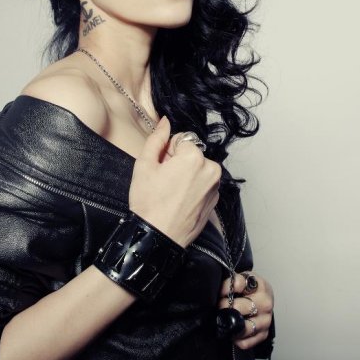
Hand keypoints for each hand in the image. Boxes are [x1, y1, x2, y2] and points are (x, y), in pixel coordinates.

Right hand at [128, 116, 220, 247]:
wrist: (158, 237)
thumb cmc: (149, 203)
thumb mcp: (144, 165)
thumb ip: (157, 138)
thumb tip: (165, 122)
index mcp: (195, 157)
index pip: (181, 140)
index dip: (167, 153)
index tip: (161, 168)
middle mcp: (211, 170)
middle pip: (192, 154)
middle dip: (179, 163)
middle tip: (164, 182)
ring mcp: (215, 187)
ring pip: (198, 169)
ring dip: (187, 175)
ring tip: (171, 192)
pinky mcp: (215, 201)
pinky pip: (204, 185)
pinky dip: (194, 188)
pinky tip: (179, 201)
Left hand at [218, 271, 273, 349]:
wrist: (264, 299)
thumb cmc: (251, 289)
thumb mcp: (244, 279)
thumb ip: (232, 282)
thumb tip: (216, 290)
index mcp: (260, 285)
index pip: (239, 284)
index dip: (225, 288)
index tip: (218, 291)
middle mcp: (265, 303)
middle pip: (241, 307)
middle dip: (226, 307)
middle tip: (219, 306)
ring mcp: (266, 320)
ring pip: (243, 327)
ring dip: (230, 325)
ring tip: (225, 320)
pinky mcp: (264, 334)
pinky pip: (245, 342)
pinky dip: (236, 339)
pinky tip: (233, 331)